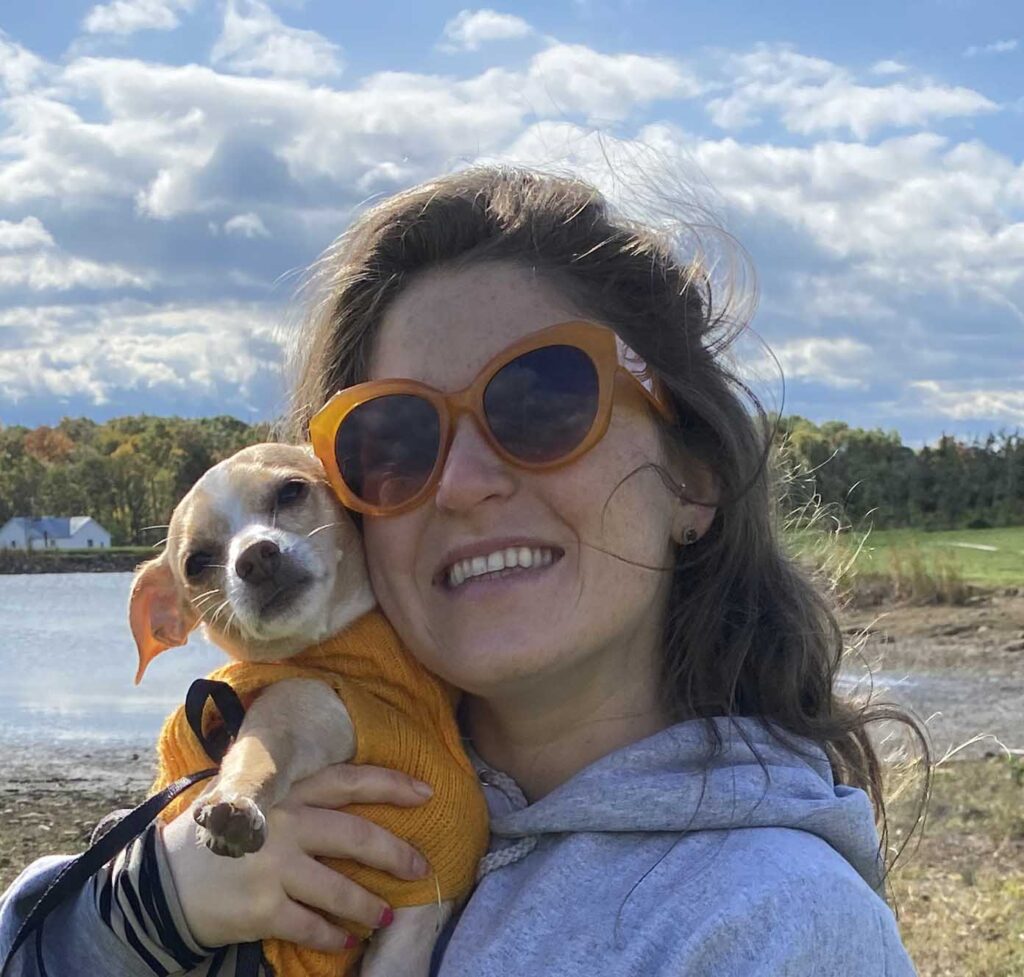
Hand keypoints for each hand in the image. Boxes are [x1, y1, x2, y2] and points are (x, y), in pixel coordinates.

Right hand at [161, 763, 433, 951]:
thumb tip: (347, 789)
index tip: (426, 794)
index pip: (347, 781)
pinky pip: (311, 925)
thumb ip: (292, 790)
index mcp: (284, 791)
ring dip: (369, 905)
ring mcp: (273, 867)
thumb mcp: (249, 796)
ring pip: (339, 889)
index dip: (390, 786)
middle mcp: (283, 823)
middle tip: (421, 868)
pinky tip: (347, 941)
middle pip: (355, 836)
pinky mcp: (262, 908)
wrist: (159, 883)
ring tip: (385, 915)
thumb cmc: (213, 834)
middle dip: (396, 854)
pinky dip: (334, 936)